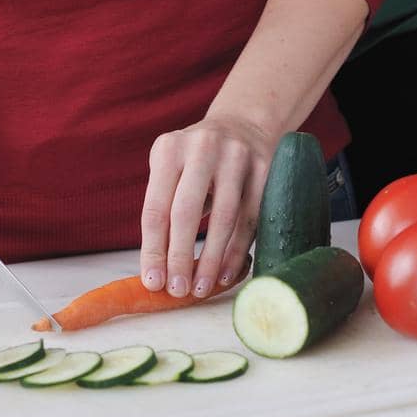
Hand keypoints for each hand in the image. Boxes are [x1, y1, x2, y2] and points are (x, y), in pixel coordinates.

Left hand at [139, 115, 274, 298]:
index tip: (152, 282)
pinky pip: (251, 218)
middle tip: (177, 290)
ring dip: (212, 260)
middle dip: (180, 257)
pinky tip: (227, 274)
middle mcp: (202, 146)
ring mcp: (236, 154)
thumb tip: (157, 271)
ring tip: (200, 289)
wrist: (242, 125)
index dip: (153, 249)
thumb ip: (165, 213)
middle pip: (186, 211)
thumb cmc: (197, 163)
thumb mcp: (173, 172)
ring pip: (224, 218)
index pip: (156, 207)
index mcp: (169, 148)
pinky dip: (237, 251)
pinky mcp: (264, 167)